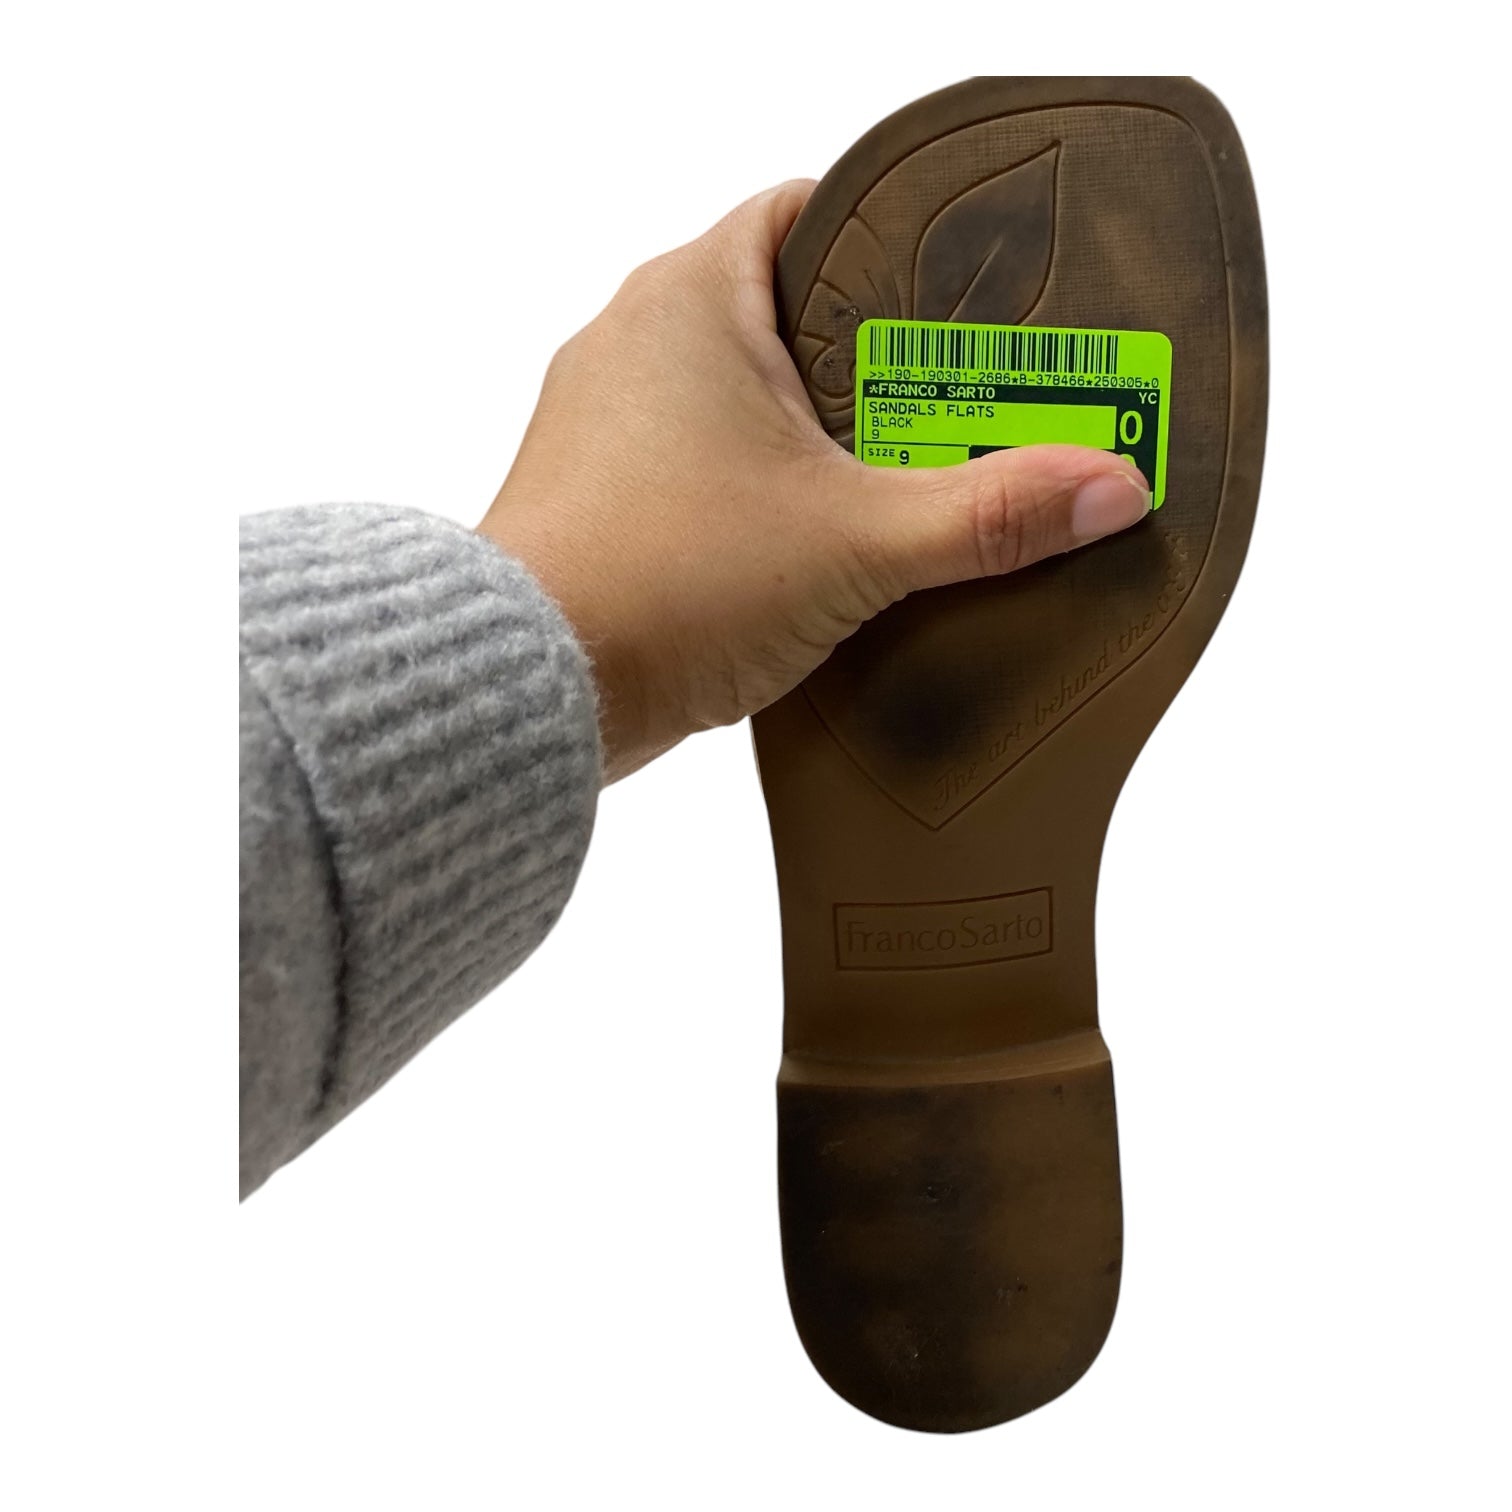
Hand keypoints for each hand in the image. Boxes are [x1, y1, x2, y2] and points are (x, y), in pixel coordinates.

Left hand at [479, 181, 1150, 782]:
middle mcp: (636, 336)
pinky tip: (819, 541)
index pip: (808, 210)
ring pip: (740, 394)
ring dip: (817, 434)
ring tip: (908, 478)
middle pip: (786, 309)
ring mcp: (609, 416)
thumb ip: (988, 514)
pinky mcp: (604, 492)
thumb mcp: (856, 543)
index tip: (966, 296)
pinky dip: (760, 486)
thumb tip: (1109, 486)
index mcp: (693, 294)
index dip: (895, 242)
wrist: (531, 694)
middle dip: (875, 358)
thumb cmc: (665, 582)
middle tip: (966, 404)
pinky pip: (702, 460)